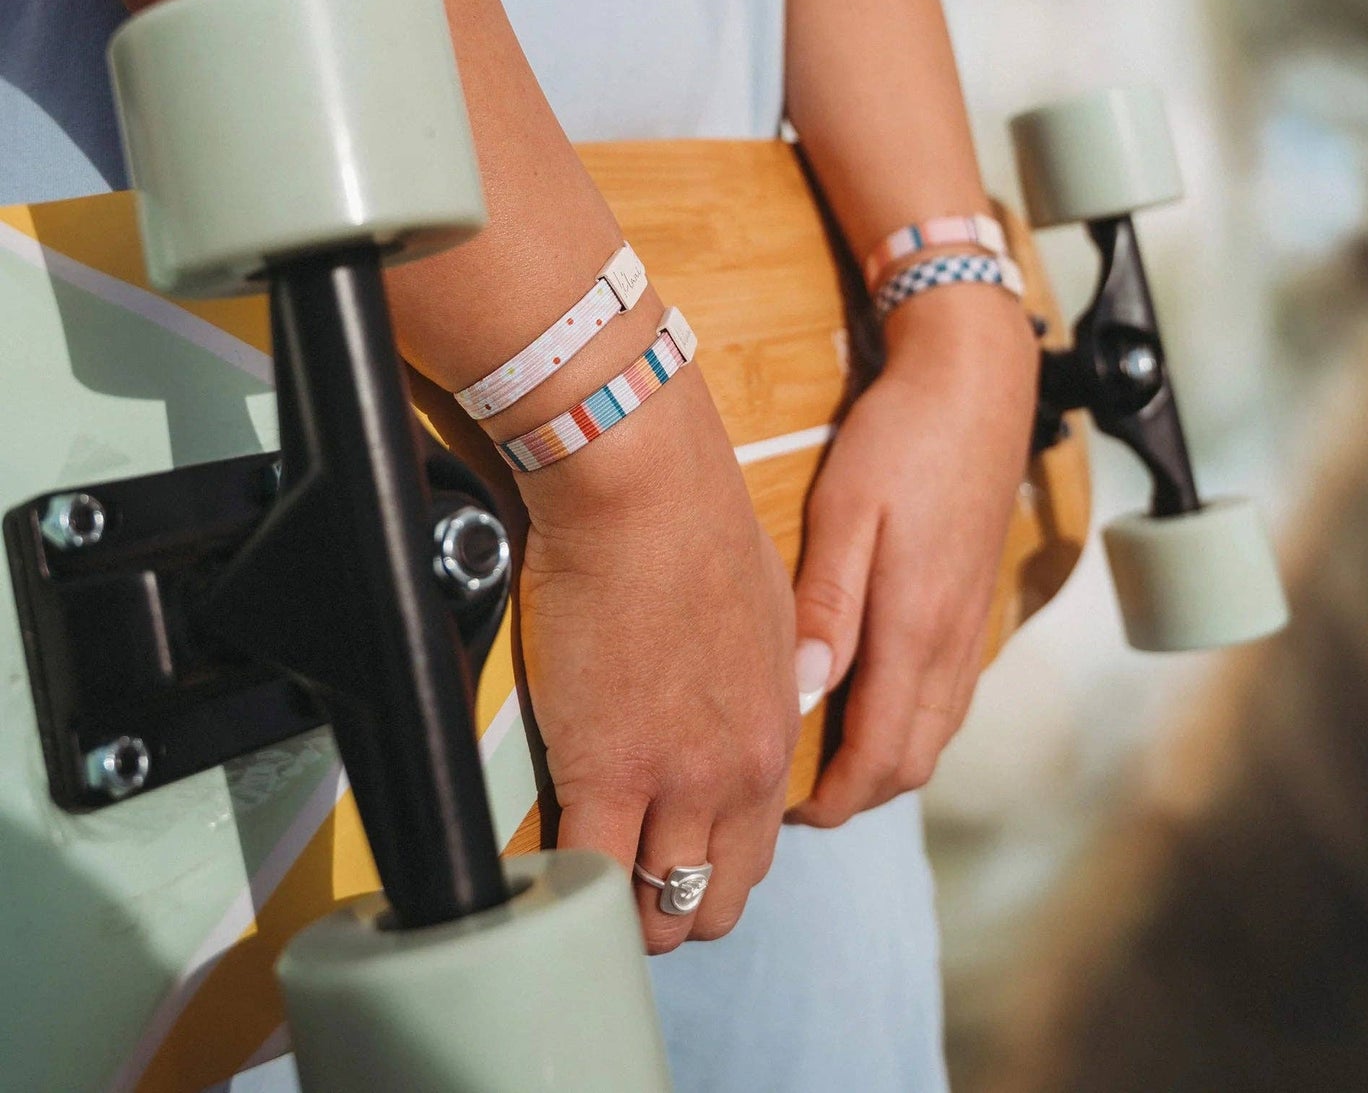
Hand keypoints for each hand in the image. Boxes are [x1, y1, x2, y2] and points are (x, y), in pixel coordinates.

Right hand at [516, 366, 799, 951]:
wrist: (646, 488)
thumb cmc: (702, 525)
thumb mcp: (775, 607)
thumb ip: (782, 674)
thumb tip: (796, 692)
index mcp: (774, 736)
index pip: (751, 855)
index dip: (706, 872)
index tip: (666, 861)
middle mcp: (738, 773)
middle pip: (712, 900)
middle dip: (667, 908)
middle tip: (617, 883)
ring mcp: (674, 779)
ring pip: (654, 909)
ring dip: (616, 908)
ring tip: (576, 887)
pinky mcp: (603, 768)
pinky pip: (587, 874)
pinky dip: (567, 890)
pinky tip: (540, 878)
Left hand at [788, 285, 1037, 826]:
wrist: (976, 387)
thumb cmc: (901, 440)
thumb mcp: (846, 511)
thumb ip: (828, 605)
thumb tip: (806, 692)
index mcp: (915, 629)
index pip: (878, 756)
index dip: (830, 799)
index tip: (778, 808)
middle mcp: (952, 644)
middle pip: (909, 762)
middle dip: (853, 792)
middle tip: (788, 787)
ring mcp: (971, 628)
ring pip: (933, 734)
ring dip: (881, 760)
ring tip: (819, 752)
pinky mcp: (975, 608)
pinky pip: (946, 697)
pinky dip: (907, 722)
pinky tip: (867, 696)